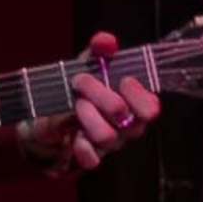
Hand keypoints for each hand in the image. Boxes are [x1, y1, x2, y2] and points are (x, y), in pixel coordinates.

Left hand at [24, 36, 160, 173]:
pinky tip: (74, 136)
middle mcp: (127, 127)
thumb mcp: (88, 64)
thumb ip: (99, 50)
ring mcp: (110, 144)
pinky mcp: (89, 156)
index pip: (151, 108)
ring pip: (108, 137)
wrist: (50, 116)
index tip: (122, 80)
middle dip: (103, 97)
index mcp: (134, 104)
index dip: (138, 95)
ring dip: (88, 117)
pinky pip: (92, 160)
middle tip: (81, 82)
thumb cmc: (80, 88)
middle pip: (129, 121)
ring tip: (76, 104)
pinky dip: (81, 148)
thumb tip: (106, 41)